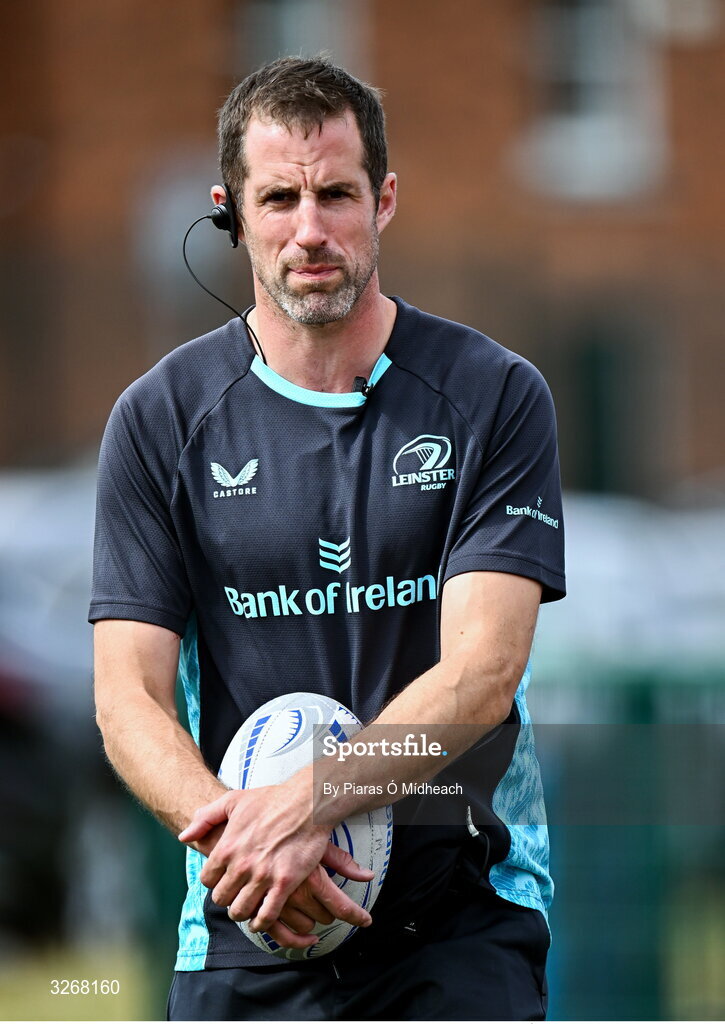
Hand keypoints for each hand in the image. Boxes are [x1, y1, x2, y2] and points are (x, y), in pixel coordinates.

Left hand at [178, 783, 373, 942]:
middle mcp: (241, 865)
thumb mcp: (233, 800)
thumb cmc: (272, 799)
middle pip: (221, 899)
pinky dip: (262, 923)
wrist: (307, 802)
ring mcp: (263, 876)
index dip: (214, 882)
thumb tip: (184, 837)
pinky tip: (261, 919)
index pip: (207, 880)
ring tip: (247, 908)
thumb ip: (205, 818)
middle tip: (236, 894)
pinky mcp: (285, 883)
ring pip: (241, 911)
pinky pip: (267, 915)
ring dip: (242, 912)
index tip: (223, 880)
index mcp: (226, 847)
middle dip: (227, 898)